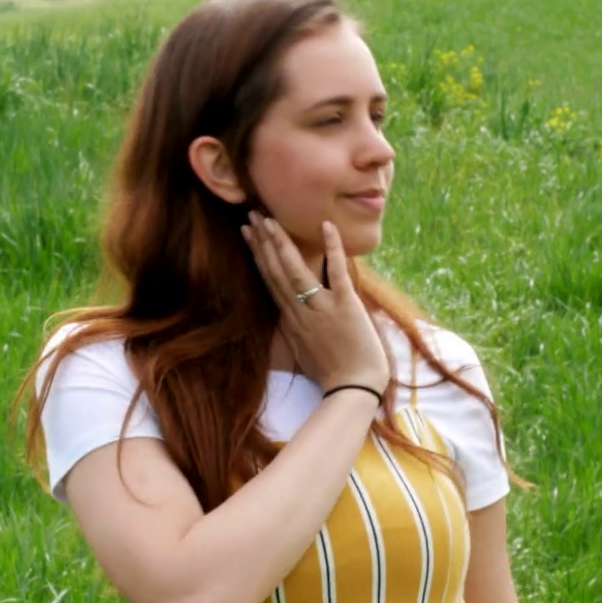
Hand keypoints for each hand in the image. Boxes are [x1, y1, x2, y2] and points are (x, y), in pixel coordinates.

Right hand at [241, 211, 389, 394]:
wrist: (353, 387)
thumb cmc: (331, 373)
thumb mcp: (302, 352)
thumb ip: (294, 331)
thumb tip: (287, 318)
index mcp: (290, 319)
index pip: (269, 280)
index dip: (257, 255)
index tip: (248, 233)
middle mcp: (300, 310)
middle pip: (276, 271)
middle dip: (262, 241)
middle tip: (252, 215)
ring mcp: (321, 307)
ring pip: (295, 270)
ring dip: (281, 243)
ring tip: (270, 219)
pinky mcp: (345, 305)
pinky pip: (337, 271)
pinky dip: (333, 248)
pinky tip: (326, 225)